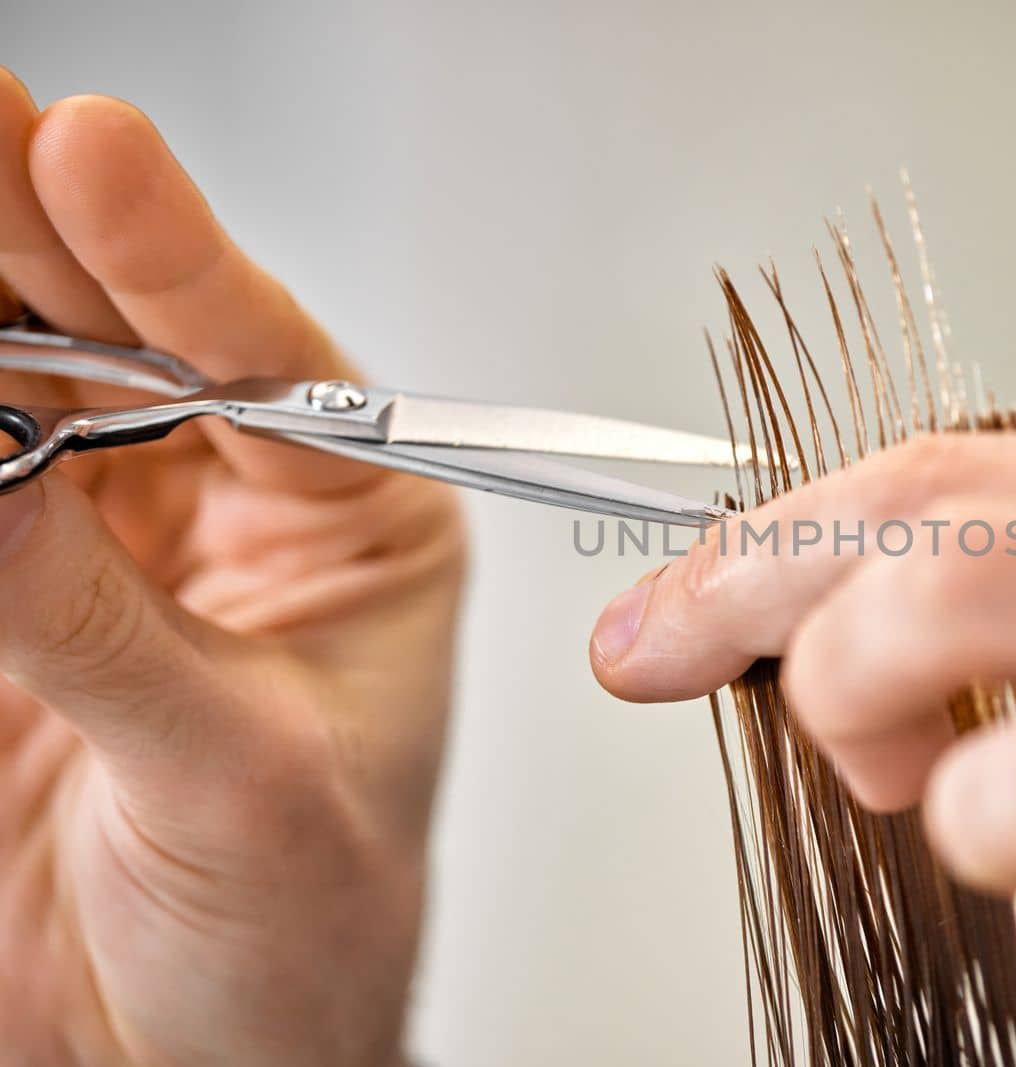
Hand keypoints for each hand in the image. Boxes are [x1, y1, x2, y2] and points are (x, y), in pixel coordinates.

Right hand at [0, 74, 462, 1063]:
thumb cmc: (303, 943)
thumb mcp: (233, 780)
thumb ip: (97, 626)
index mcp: (354, 531)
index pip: (266, 360)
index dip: (171, 253)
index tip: (92, 147)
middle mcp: (226, 516)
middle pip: (119, 342)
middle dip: (28, 232)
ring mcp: (95, 552)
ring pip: (14, 397)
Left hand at [591, 228, 1015, 1060]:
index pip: (991, 437)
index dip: (817, 505)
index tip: (708, 560)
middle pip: (927, 497)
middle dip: (746, 574)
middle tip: (660, 640)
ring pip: (956, 600)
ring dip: (850, 682)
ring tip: (872, 752)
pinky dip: (984, 817)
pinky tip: (1003, 837)